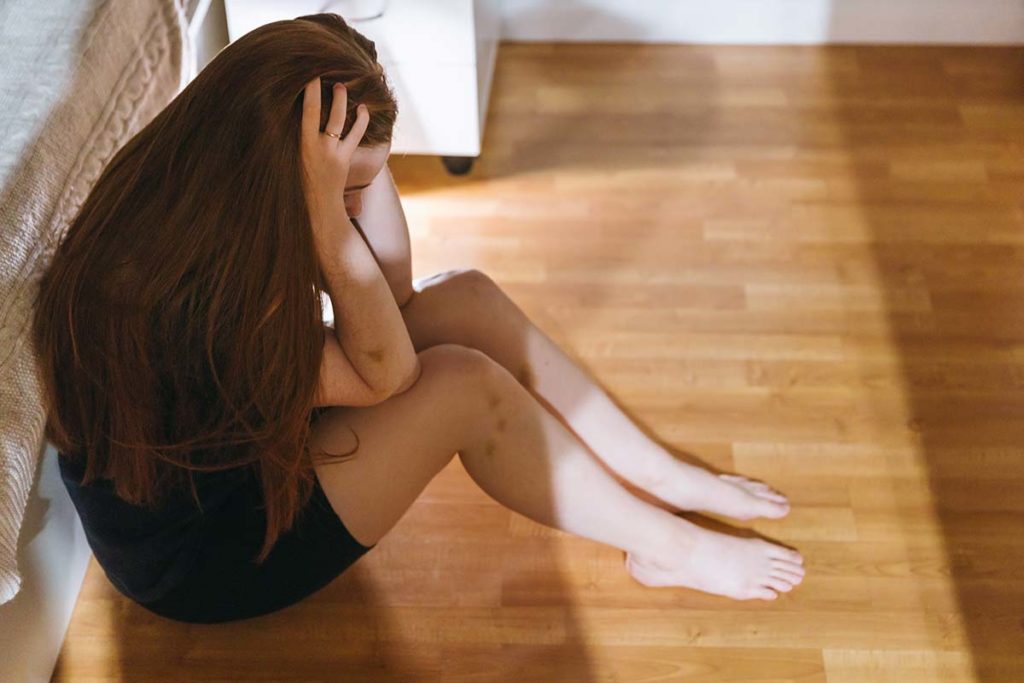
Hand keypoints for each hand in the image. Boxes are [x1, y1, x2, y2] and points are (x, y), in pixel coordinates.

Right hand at [300, 76, 369, 252]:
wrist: (316, 209)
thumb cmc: (297, 184)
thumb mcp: (287, 162)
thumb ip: (289, 141)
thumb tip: (278, 120)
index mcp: (299, 145)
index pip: (304, 113)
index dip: (308, 93)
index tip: (308, 76)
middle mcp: (316, 146)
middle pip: (320, 112)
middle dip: (323, 92)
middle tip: (324, 75)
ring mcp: (332, 152)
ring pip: (339, 121)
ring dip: (341, 101)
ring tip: (341, 86)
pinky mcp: (344, 159)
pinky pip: (355, 135)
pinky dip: (360, 121)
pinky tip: (363, 109)